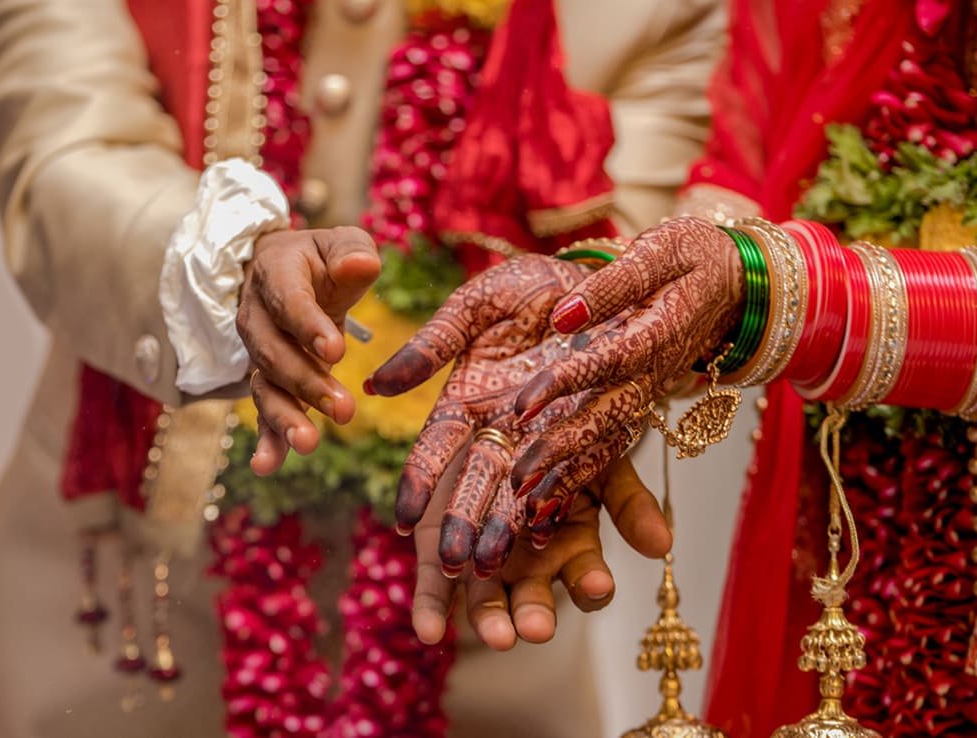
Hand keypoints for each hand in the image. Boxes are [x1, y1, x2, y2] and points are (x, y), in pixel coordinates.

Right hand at [236, 226, 380, 474]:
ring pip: (265, 384)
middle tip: (344, 409)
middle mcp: (257, 314)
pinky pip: (264, 409)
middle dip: (306, 381)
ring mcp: (258, 350)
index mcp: (276, 272)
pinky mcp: (268, 378)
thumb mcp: (343, 243)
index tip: (337, 352)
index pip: (288, 299)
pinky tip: (268, 466)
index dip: (308, 325)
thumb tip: (362, 265)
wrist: (289, 272)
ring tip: (307, 444)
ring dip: (284, 416)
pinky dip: (266, 438)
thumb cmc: (325, 259)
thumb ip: (353, 252)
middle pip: (273, 351)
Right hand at [367, 254, 596, 575]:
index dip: (422, 482)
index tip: (404, 519)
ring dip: (511, 532)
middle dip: (464, 525)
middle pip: (478, 483)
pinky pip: (580, 477)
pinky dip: (566, 506)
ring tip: (497, 570)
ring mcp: (547, 435)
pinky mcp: (593, 435)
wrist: (600, 278)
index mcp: (467, 399)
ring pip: (523, 492)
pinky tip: (554, 539)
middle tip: (453, 567)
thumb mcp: (476, 305)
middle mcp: (503, 428)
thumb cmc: (528, 287)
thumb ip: (434, 343)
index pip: (437, 448)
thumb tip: (376, 385)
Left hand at [411, 455, 671, 649]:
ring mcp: (483, 559)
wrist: (498, 401)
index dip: (592, 585)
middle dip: (536, 614)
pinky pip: (434, 586)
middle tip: (537, 627)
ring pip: (487, 601)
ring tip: (498, 637)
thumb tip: (663, 546)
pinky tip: (428, 633)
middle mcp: (529, 560)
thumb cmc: (556, 431)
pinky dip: (430, 610)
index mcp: (571, 543)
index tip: (598, 585)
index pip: (587, 579)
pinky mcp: (440, 549)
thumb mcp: (598, 456)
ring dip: (490, 622)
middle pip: (535, 599)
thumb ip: (627, 499)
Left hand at [510, 217, 743, 486]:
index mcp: (657, 332)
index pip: (608, 360)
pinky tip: (550, 501)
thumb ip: (614, 283)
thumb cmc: (697, 257)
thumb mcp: (663, 251)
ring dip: (570, 475)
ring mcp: (649, 393)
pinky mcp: (642, 401)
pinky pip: (613, 444)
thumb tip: (564, 314)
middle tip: (517, 477)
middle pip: (605, 417)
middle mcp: (653, 373)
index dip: (566, 382)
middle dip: (561, 448)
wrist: (742, 284)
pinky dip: (584, 475)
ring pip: (609, 442)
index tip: (524, 403)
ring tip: (527, 506)